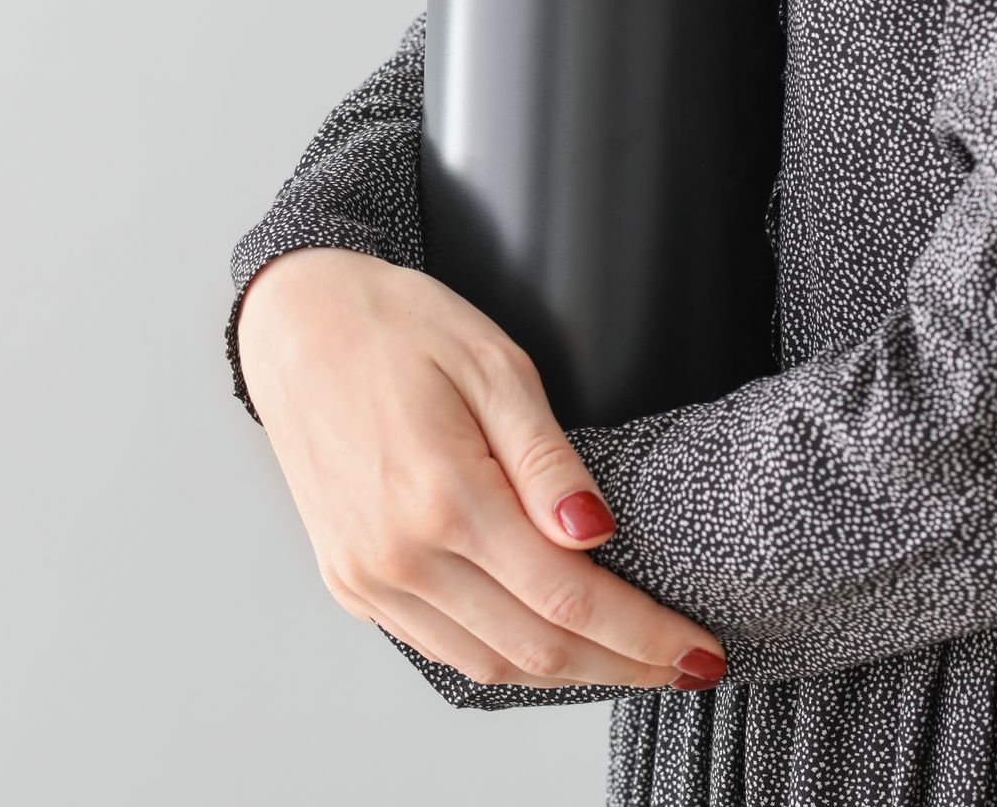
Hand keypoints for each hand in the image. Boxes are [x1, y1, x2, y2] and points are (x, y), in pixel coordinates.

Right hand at [235, 246, 727, 690]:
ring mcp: (367, 576)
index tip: (700, 650)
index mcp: (441, 496)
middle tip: (687, 666)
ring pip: (488, 664)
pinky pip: (441, 646)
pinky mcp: (350, 581)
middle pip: (537, 648)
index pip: (568, 597)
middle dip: (624, 665)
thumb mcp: (495, 366)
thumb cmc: (397, 327)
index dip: (644, 634)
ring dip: (571, 674)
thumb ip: (548, 461)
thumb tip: (596, 535)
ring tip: (633, 662)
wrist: (296, 323)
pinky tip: (552, 642)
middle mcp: (397, 554)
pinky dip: (506, 658)